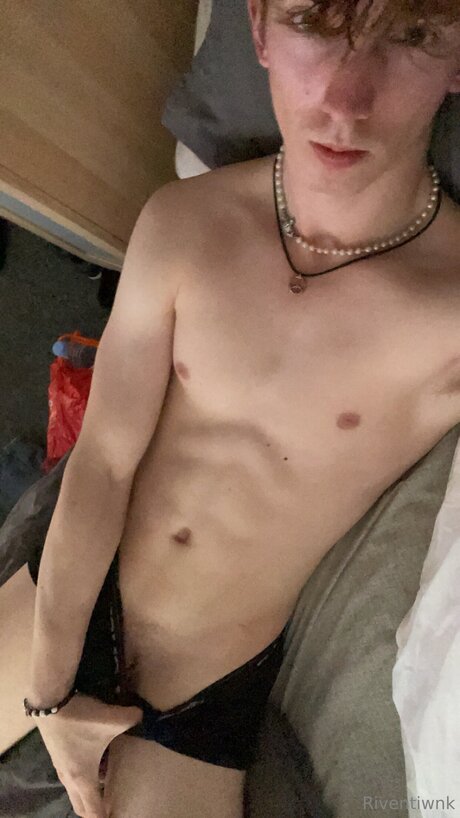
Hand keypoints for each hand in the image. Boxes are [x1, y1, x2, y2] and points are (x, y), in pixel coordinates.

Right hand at [33, 691, 142, 817]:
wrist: (50, 700)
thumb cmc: (81, 718)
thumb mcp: (114, 719)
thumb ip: (134, 718)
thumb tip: (142, 716)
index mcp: (83, 779)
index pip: (94, 811)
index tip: (117, 817)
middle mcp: (69, 778)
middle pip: (81, 806)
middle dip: (95, 812)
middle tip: (111, 807)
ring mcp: (60, 766)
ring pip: (75, 790)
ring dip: (89, 792)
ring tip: (106, 783)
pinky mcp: (57, 754)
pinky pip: (71, 776)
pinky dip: (83, 777)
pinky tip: (95, 759)